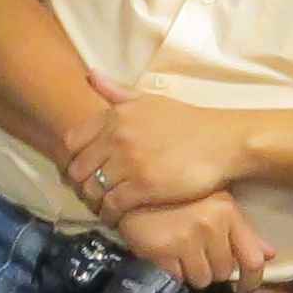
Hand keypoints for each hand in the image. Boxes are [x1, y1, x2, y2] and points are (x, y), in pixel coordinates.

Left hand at [61, 72, 247, 215]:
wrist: (221, 142)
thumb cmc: (187, 121)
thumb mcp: (149, 99)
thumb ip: (117, 91)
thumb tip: (89, 75)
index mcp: (115, 115)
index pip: (71, 142)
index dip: (70, 160)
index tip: (81, 171)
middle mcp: (117, 137)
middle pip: (77, 169)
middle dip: (80, 185)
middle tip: (90, 194)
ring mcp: (129, 162)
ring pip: (92, 189)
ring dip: (94, 202)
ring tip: (103, 207)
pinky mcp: (144, 186)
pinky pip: (112, 205)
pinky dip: (111, 215)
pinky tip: (118, 217)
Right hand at [112, 192, 273, 292]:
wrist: (132, 191)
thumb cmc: (178, 196)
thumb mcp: (215, 204)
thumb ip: (243, 231)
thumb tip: (270, 255)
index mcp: (228, 211)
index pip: (253, 259)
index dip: (252, 282)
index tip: (245, 291)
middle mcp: (211, 226)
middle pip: (224, 272)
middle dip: (213, 268)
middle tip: (198, 252)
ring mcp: (186, 240)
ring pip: (202, 279)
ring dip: (193, 272)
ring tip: (181, 252)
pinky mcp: (162, 252)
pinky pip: (178, 279)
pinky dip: (173, 272)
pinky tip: (166, 254)